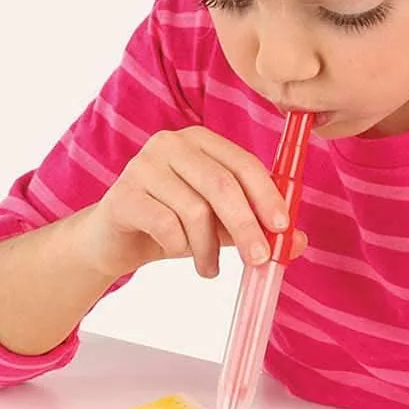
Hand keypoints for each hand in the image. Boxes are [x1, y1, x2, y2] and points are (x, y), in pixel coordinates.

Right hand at [75, 126, 306, 279]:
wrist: (111, 241)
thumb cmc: (169, 225)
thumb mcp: (217, 225)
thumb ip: (254, 227)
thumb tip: (297, 241)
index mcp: (200, 141)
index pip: (243, 163)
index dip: (267, 196)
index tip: (282, 228)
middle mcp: (171, 144)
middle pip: (221, 185)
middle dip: (246, 226)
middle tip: (259, 260)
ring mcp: (143, 165)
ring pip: (194, 210)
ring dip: (207, 248)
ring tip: (208, 267)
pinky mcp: (122, 194)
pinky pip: (165, 224)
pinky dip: (178, 246)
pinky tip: (176, 252)